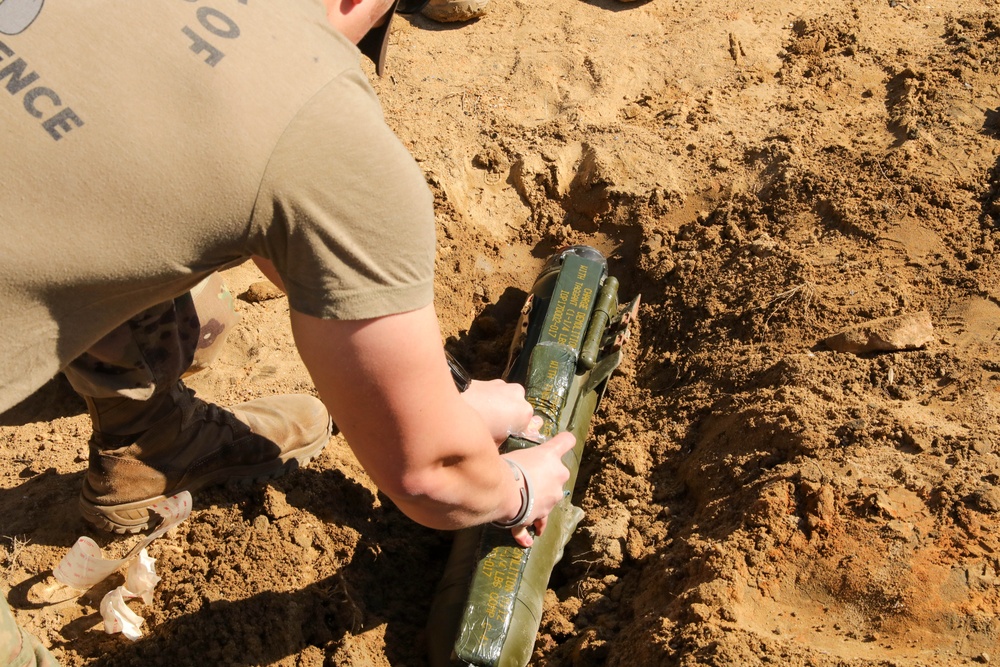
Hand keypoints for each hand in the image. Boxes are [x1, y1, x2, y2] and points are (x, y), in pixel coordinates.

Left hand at [461, 379, 535, 443]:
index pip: (529, 427)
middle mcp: (519, 396)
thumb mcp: (492, 442)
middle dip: (509, 420)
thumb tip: (502, 439)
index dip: (517, 434)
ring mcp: (505, 385)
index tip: (506, 439)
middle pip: (519, 412)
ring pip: (508, 401)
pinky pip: (497, 394)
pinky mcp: (492, 380)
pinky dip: (491, 400)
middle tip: (494, 429)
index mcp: (525, 413)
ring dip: (501, 408)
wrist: (455, 400)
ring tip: (484, 417)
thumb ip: (504, 440)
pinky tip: (479, 407)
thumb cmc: (477, 426)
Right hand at [503, 431, 575, 546]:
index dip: (564, 441)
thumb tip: (514, 461)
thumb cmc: (505, 467)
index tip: (561, 442)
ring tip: (518, 500)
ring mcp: (553, 497)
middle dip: (547, 477)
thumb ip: (523, 460)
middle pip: (559, 472)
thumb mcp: (513, 455)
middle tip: (526, 477)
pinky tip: (529, 539)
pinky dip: (535, 526)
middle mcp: (558, 475)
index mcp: (550, 456)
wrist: (504, 492)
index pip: (566, 441)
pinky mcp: (543, 514)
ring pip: (550, 496)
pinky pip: (540, 521)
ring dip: (539, 499)